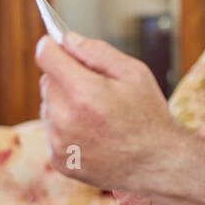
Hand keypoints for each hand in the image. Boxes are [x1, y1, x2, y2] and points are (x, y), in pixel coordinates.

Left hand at [35, 32, 181, 195]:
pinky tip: (93, 131)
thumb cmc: (149, 115)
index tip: (56, 44)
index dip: (52, 46)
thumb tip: (67, 40)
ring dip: (64, 102)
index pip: (46, 56)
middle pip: (47, 81)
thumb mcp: (134, 73)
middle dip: (65, 77)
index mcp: (83, 92)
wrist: (158, 164)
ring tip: (97, 113)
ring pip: (48, 106)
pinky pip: (52, 130)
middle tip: (95, 87)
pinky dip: (66, 127)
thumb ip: (97, 51)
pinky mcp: (59, 159)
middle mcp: (65, 119)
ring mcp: (59, 142)